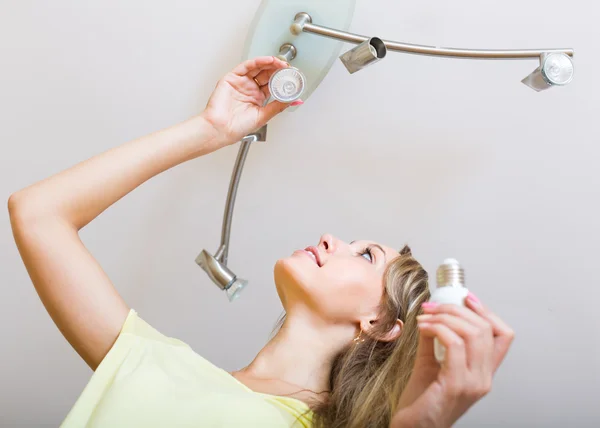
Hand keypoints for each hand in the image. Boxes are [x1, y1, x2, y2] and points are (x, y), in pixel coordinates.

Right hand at [200, 56, 294, 148]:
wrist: (220, 129)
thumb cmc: (237, 127)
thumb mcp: (263, 116)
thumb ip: (278, 106)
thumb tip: (294, 100)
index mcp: (257, 98)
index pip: (272, 83)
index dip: (281, 78)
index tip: (292, 76)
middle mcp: (249, 89)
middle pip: (266, 74)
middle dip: (277, 69)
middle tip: (288, 67)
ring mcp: (241, 83)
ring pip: (257, 68)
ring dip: (269, 63)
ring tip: (280, 62)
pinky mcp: (231, 78)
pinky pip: (246, 66)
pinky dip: (257, 62)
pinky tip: (268, 61)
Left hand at [392, 293, 513, 427]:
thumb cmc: (421, 400)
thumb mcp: (431, 363)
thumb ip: (435, 339)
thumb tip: (433, 312)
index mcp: (482, 372)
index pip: (503, 336)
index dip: (488, 312)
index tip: (466, 297)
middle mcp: (484, 378)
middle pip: (485, 329)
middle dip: (457, 309)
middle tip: (434, 305)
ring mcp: (473, 382)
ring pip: (472, 333)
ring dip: (445, 316)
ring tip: (426, 316)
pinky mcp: (456, 384)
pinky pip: (453, 344)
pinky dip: (437, 328)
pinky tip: (422, 326)